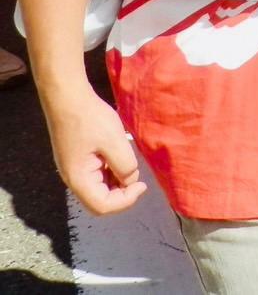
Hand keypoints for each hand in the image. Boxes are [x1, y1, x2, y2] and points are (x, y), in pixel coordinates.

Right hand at [44, 87, 145, 215]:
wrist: (68, 98)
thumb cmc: (90, 119)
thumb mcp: (114, 141)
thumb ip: (125, 165)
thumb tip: (130, 179)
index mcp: (79, 179)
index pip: (102, 206)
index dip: (125, 200)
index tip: (142, 184)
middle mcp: (73, 179)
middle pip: (100, 200)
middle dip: (122, 193)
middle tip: (139, 176)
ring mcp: (75, 169)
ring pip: (100, 187)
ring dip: (118, 180)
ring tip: (131, 162)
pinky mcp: (79, 159)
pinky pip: (97, 174)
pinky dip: (112, 170)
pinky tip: (121, 155)